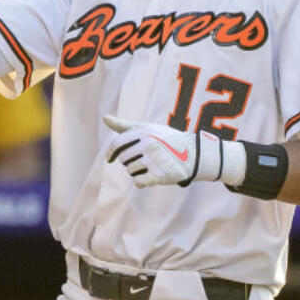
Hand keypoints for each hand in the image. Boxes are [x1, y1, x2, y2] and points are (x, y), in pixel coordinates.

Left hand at [103, 115, 226, 187]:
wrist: (195, 154)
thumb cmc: (166, 140)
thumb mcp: (148, 128)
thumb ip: (125, 125)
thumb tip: (105, 118)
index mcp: (145, 132)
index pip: (117, 144)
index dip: (110, 153)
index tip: (109, 159)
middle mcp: (149, 144)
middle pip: (124, 159)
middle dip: (130, 161)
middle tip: (144, 160)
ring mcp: (155, 160)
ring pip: (130, 171)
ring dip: (137, 171)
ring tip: (151, 166)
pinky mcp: (160, 175)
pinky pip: (138, 182)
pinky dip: (141, 182)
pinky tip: (150, 178)